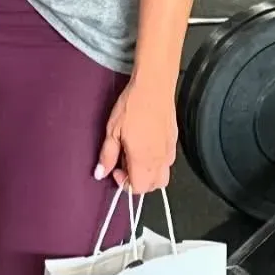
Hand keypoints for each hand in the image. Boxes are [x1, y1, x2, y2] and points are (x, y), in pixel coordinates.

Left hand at [94, 76, 176, 194]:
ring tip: (135, 157)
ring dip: (149, 175)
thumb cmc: (133, 106)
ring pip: (163, 176)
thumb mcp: (112, 131)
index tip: (115, 170)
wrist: (154, 87)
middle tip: (124, 165)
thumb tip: (100, 173)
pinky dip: (157, 163)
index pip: (138, 188)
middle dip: (138, 182)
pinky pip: (168, 162)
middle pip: (153, 186)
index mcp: (144, 160)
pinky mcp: (174, 141)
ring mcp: (170, 150)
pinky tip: (146, 147)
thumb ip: (107, 156)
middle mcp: (160, 159)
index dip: (124, 184)